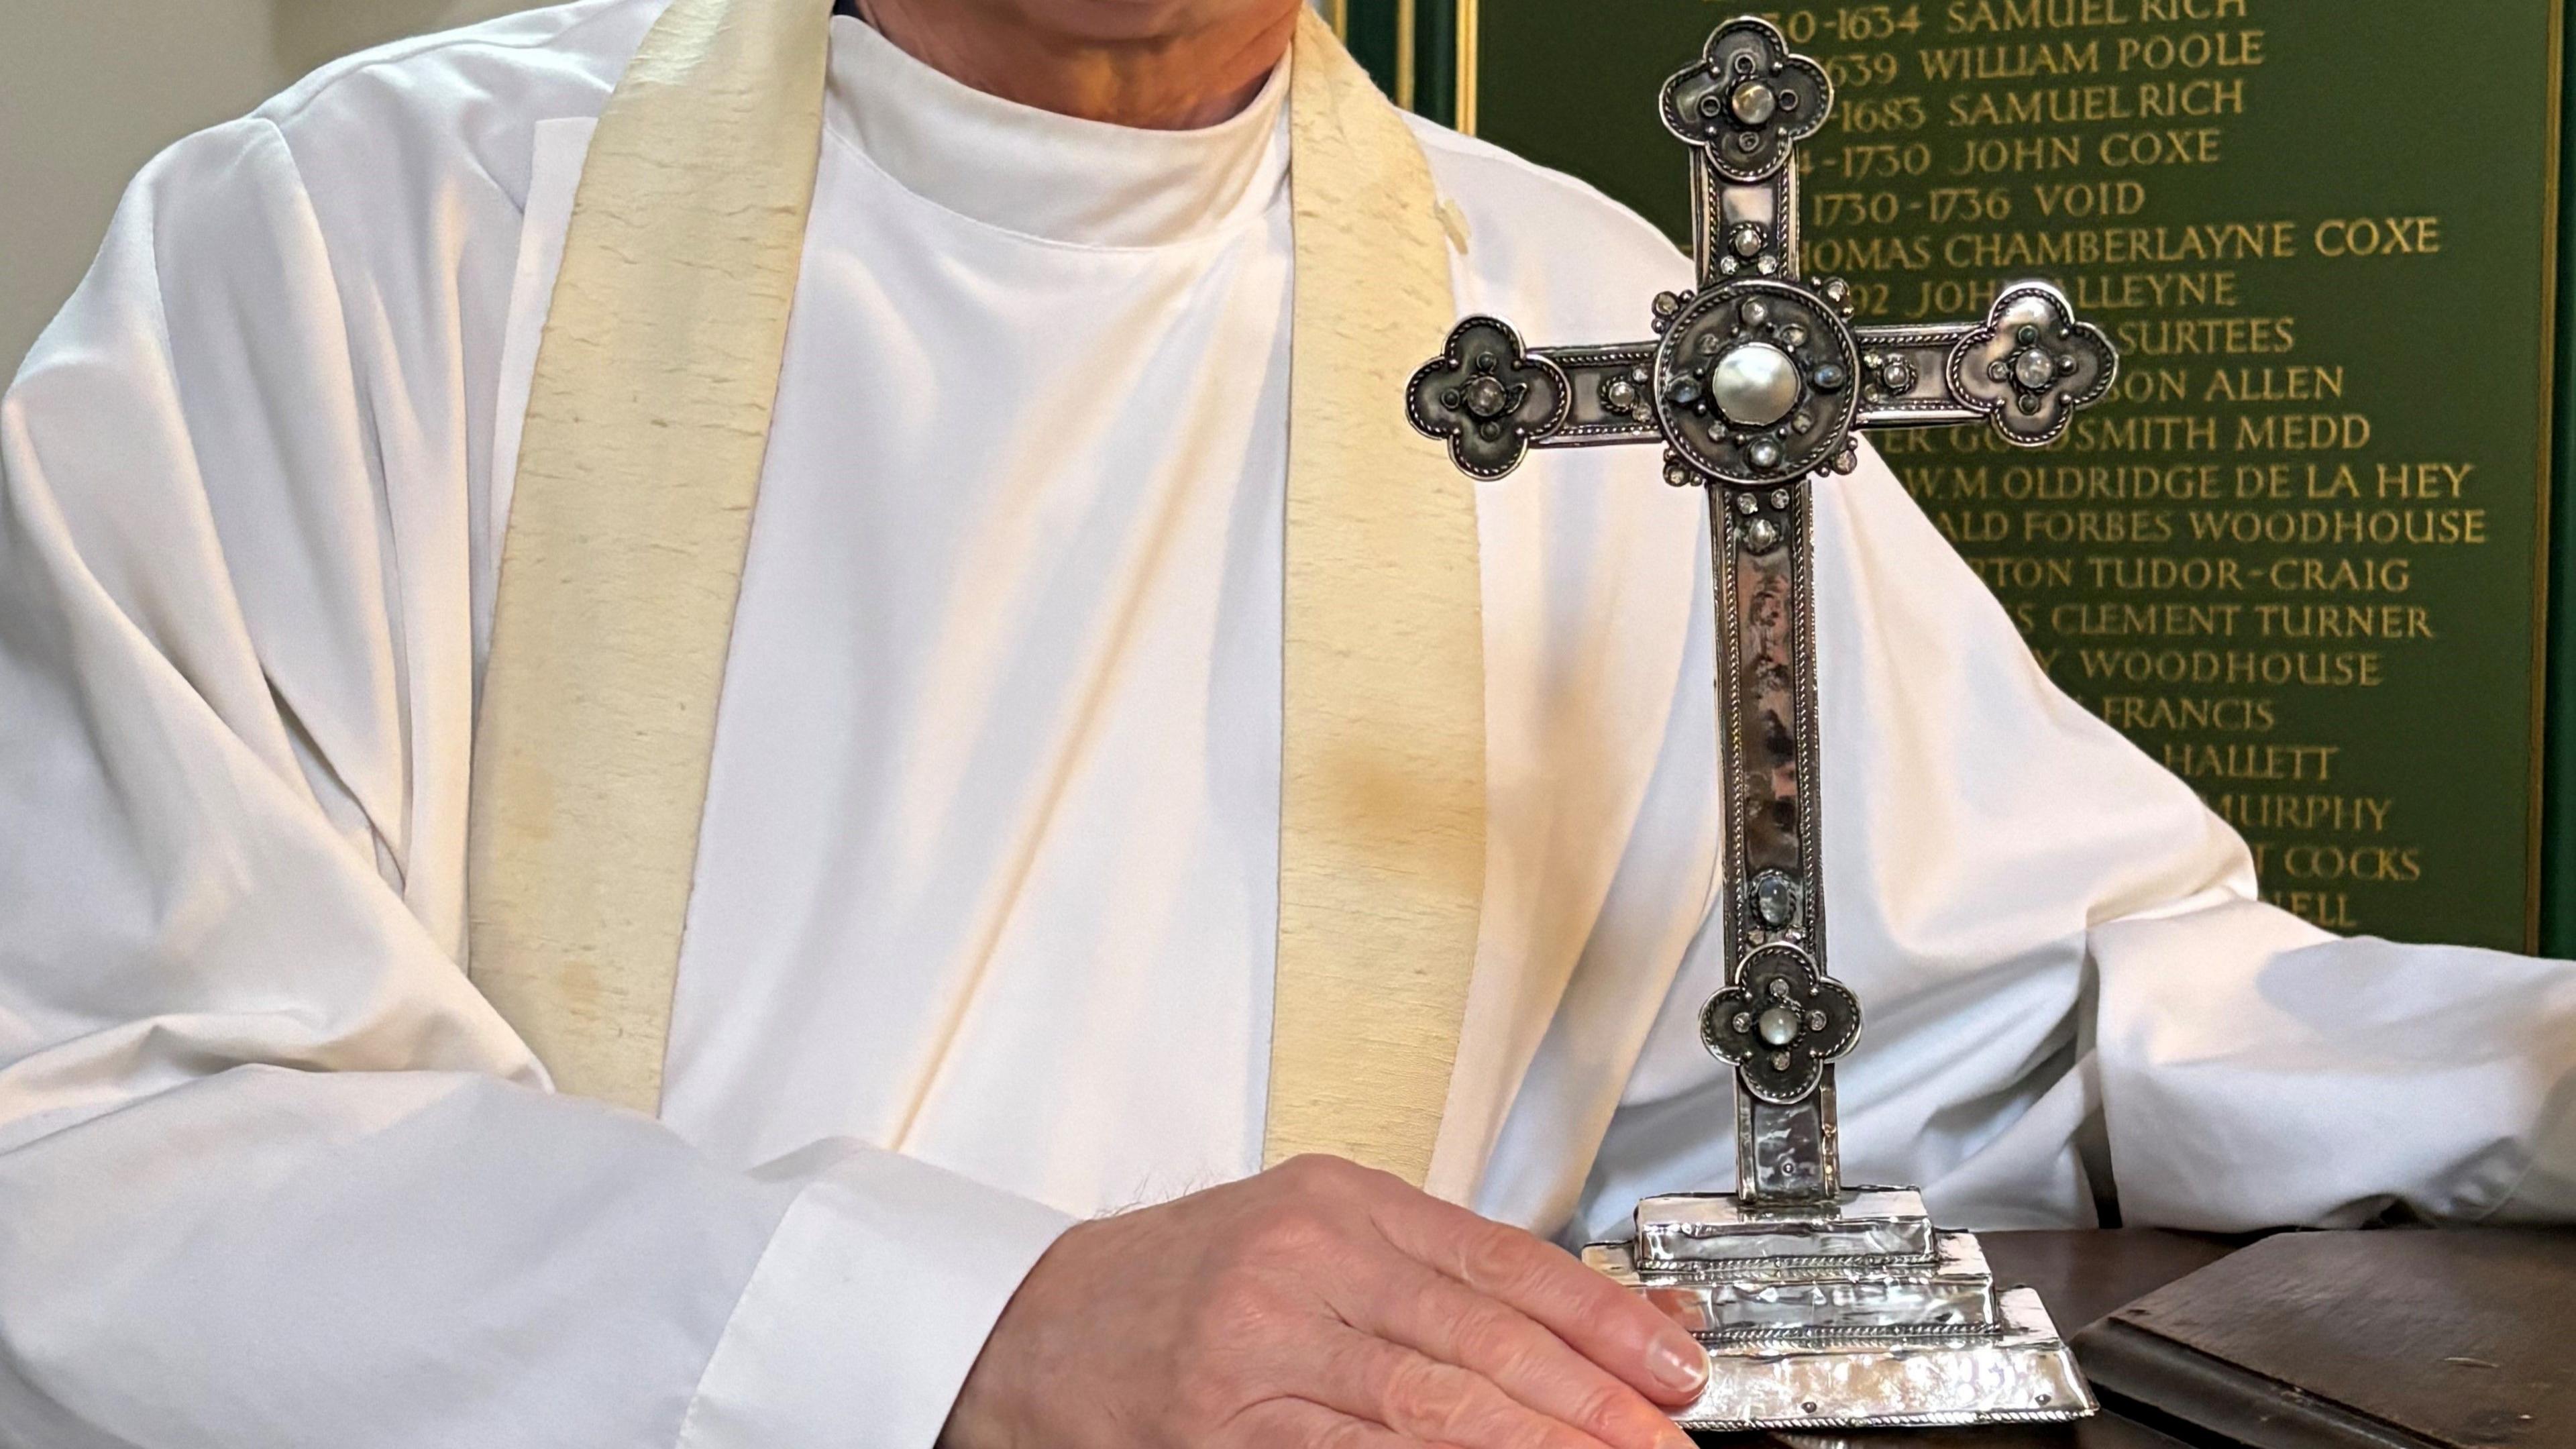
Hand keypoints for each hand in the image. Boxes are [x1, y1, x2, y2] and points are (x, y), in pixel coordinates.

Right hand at [942, 1154, 1708, 1448]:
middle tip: (1663, 1435)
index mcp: (1335, 1204)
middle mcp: (1301, 1266)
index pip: (1500, 1261)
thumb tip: (1587, 1316)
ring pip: (1430, 1407)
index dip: (1601, 1318)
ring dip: (1535, 1443)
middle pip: (1478, 1339)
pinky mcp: (1228, 1428)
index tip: (1674, 1360)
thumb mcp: (1311, 1236)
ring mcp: (1260, 1352)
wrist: (1033, 1329)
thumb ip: (1437, 1272)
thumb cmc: (1178, 1285)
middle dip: (1589, 1398)